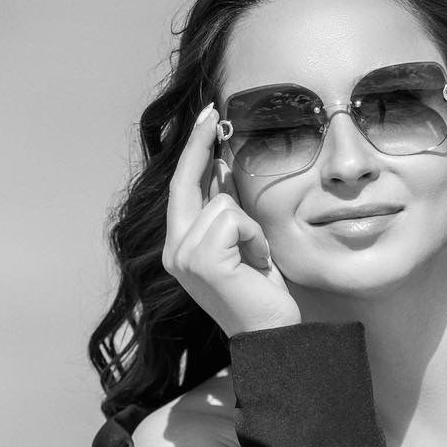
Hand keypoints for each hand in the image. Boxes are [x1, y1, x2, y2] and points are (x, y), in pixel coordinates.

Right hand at [162, 106, 301, 336]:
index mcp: (180, 247)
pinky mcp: (200, 260)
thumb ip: (225, 207)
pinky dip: (255, 237)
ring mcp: (183, 256)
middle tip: (212, 112)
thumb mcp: (242, 242)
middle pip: (186, 183)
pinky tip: (257, 263)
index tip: (205, 120)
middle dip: (198, 144)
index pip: (183, 189)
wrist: (272, 334)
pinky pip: (234, 218)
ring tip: (256, 258)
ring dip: (251, 227)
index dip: (192, 152)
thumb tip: (221, 164)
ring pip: (223, 203)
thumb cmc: (261, 292)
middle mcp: (174, 252)